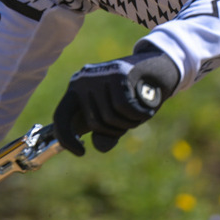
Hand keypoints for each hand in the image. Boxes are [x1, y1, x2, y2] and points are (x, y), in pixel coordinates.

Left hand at [53, 50, 178, 155]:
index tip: (81, 153)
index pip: (60, 116)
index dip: (66, 138)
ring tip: (141, 112)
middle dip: (115, 130)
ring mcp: (99, 75)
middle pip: (93, 122)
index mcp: (76, 89)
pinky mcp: (117, 73)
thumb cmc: (134, 95)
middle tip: (131, 122)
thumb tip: (98, 146)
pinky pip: (124, 107)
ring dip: (130, 123)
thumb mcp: (117, 117)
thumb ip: (106, 132)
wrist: (159, 67)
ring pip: (110, 116)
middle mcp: (82, 80)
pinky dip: (138, 114)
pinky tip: (147, 111)